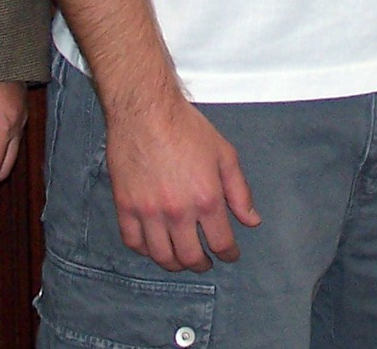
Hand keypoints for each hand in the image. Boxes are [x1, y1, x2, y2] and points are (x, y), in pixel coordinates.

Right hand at [104, 94, 259, 271]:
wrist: (146, 111)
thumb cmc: (186, 128)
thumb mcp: (224, 154)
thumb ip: (240, 191)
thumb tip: (251, 220)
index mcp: (207, 199)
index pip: (221, 243)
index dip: (228, 254)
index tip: (230, 255)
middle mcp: (178, 212)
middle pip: (190, 257)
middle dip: (202, 264)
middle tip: (205, 262)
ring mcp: (149, 212)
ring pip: (162, 256)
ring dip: (175, 264)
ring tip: (181, 260)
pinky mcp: (125, 207)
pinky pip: (134, 243)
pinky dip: (145, 251)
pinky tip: (154, 246)